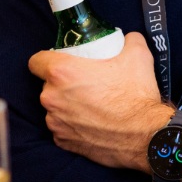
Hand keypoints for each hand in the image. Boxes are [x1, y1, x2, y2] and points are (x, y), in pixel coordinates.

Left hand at [30, 32, 172, 170]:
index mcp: (62, 73)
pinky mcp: (63, 142)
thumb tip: (126, 39)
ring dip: (67, 105)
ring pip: (54, 108)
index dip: (47, 59)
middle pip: (47, 85)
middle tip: (85, 83)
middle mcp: (52, 98)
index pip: (36, 61)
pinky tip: (91, 123)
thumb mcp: (137, 54)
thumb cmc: (137, 95)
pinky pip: (62, 128)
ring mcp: (56, 122)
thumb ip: (127, 40)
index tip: (61, 62)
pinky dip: (73, 125)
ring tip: (90, 105)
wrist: (146, 136)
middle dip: (62, 84)